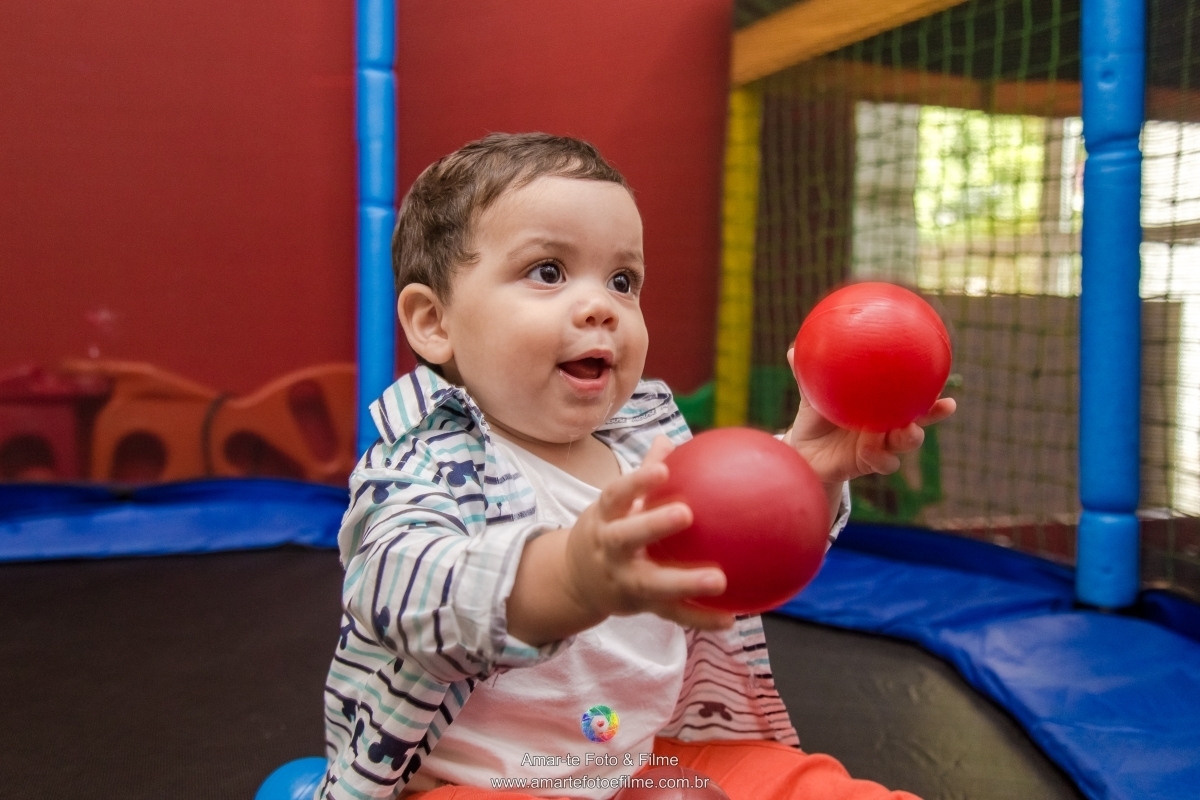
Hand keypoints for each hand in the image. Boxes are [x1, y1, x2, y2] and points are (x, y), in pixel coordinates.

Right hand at [563, 436, 734, 630]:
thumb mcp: (616, 504)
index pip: (616, 496)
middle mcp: (609, 550)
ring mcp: (623, 580)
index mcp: (605, 519)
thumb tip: (670, 438)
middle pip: (626, 537)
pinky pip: (670, 614)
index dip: (637, 482)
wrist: (576, 580)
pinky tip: (731, 619)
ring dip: (685, 583)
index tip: (662, 469)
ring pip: (652, 584)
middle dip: (653, 525)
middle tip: (686, 513)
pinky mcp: (639, 606)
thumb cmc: (609, 529)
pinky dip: (699, 618)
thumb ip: (643, 475)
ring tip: (720, 580)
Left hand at [782, 347, 955, 483]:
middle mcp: (887, 424)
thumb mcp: (812, 396)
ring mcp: (882, 446)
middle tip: (944, 405)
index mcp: (881, 404)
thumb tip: (792, 350)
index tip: (943, 373)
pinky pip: (884, 463)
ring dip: (910, 437)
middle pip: (920, 419)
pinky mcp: (870, 465)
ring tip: (907, 430)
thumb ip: (808, 376)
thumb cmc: (816, 417)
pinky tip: (871, 448)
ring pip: (907, 443)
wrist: (804, 452)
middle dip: (933, 413)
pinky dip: (880, 455)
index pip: (911, 392)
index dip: (930, 385)